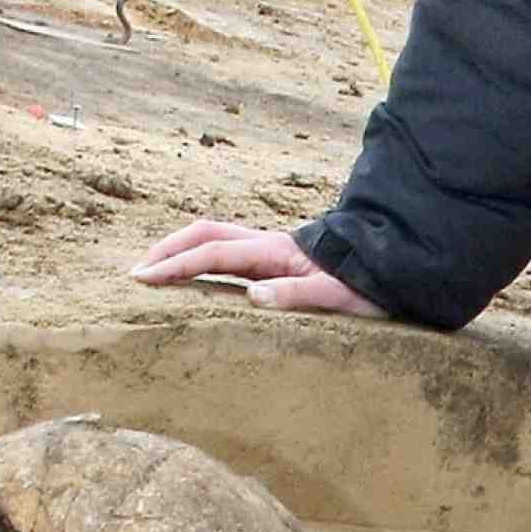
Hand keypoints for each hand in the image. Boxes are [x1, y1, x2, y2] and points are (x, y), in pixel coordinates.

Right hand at [130, 220, 387, 317]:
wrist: (393, 264)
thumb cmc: (365, 283)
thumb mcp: (336, 295)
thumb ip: (297, 294)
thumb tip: (254, 297)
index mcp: (275, 252)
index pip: (213, 254)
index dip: (176, 265)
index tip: (144, 278)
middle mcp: (268, 246)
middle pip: (206, 235)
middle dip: (169, 249)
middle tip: (137, 272)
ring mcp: (272, 251)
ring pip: (216, 240)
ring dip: (183, 251)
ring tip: (155, 272)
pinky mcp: (278, 261)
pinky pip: (230, 255)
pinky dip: (203, 261)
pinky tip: (195, 279)